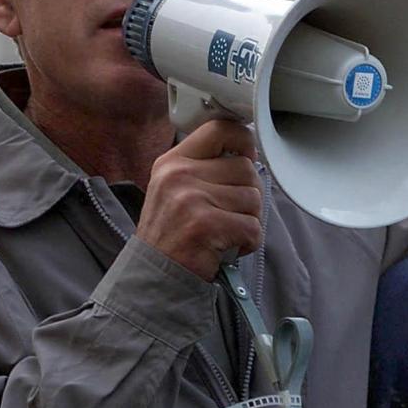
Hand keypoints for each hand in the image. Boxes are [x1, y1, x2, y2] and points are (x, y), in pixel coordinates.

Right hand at [136, 120, 262, 280]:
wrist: (153, 278)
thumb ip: (206, 168)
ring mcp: (191, 199)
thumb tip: (249, 154)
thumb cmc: (172, 236)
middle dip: (248, 195)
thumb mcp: (175, 189)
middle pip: (246, 169)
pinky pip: (253, 227)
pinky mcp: (206, 226)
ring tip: (224, 233)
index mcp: (173, 162)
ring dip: (248, 221)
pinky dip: (247, 243)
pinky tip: (226, 248)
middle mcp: (180, 175)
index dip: (244, 141)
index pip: (221, 129)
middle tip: (229, 215)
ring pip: (254, 199)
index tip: (247, 157)